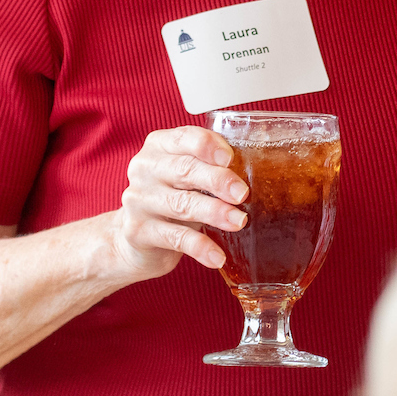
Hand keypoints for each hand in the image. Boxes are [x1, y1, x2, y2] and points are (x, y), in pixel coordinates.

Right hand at [108, 125, 247, 279]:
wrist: (137, 239)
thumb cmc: (175, 197)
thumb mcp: (190, 176)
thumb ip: (212, 166)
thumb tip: (259, 168)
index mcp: (159, 146)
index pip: (184, 138)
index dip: (208, 146)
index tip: (230, 158)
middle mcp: (144, 169)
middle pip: (184, 170)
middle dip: (218, 181)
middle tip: (243, 194)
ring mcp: (138, 200)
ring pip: (181, 204)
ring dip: (214, 213)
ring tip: (239, 221)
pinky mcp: (138, 231)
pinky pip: (176, 238)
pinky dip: (201, 247)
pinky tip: (218, 257)